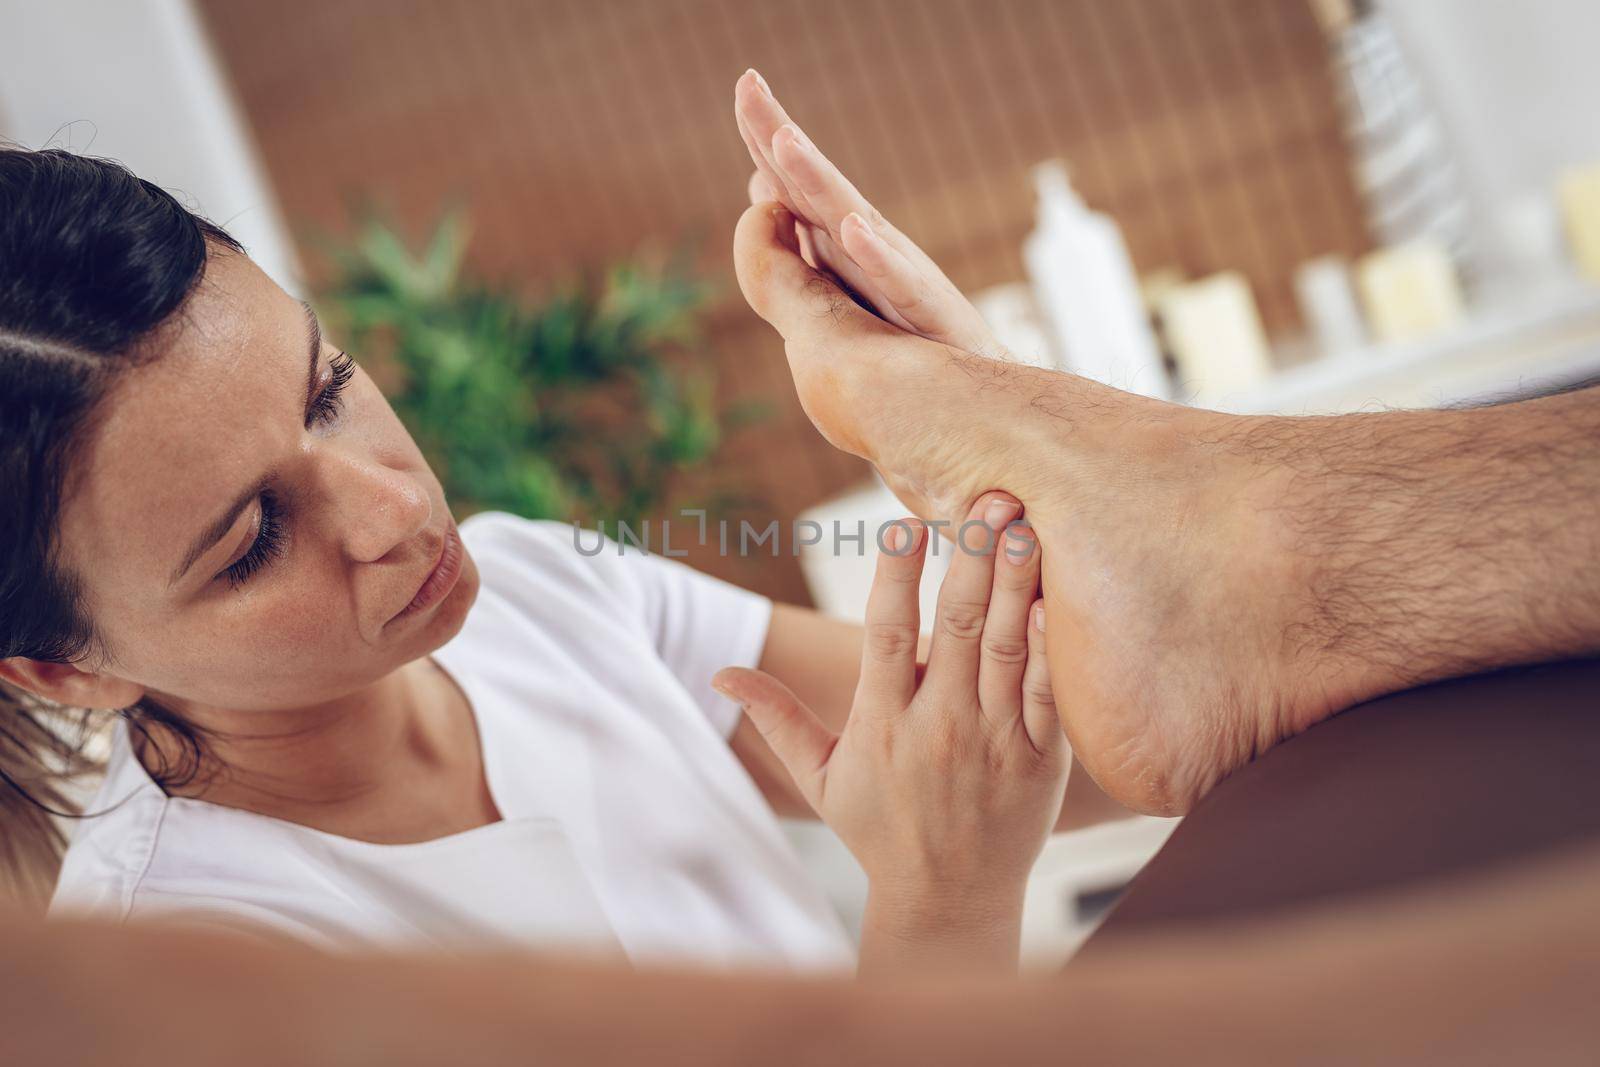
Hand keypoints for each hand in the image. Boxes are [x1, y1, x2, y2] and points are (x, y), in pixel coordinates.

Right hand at [713, 492, 1066, 971]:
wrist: (949, 900)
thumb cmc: (879, 830)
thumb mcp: (820, 778)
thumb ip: (777, 719)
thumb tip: (718, 673)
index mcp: (882, 723)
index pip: (886, 635)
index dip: (892, 575)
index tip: (898, 519)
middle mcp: (939, 726)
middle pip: (955, 627)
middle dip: (970, 558)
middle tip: (986, 497)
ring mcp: (994, 741)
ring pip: (1007, 648)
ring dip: (1016, 583)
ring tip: (1023, 525)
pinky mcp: (1039, 759)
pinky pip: (1048, 694)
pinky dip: (1052, 647)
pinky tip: (1056, 599)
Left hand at [734, 69, 1001, 358]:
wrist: (972, 374)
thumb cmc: (906, 324)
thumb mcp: (840, 275)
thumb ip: (798, 230)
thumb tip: (761, 185)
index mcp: (840, 237)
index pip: (793, 182)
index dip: (765, 137)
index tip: (743, 82)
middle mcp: (868, 242)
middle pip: (813, 185)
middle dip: (780, 135)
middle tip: (750, 84)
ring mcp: (896, 270)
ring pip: (850, 221)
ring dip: (817, 180)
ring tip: (785, 140)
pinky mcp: (925, 309)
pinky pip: (896, 281)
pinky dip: (876, 254)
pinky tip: (853, 230)